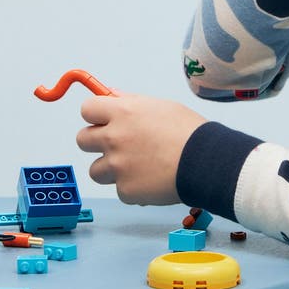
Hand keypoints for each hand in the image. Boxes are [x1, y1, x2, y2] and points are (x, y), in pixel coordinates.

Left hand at [76, 92, 205, 205]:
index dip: (96, 115)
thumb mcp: (161, 107)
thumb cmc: (189, 132)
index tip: (104, 120)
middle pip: (82, 140)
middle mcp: (114, 138)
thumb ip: (131, 103)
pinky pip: (120, 189)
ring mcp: (117, 166)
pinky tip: (152, 181)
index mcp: (121, 113)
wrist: (206, 163)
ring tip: (138, 167)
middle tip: (117, 145)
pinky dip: (132, 187)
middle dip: (97, 142)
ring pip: (96, 170)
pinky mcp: (125, 191)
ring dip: (112, 169)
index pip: (87, 109)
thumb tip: (112, 97)